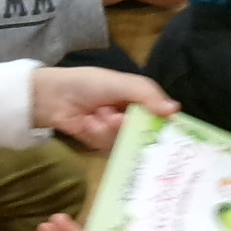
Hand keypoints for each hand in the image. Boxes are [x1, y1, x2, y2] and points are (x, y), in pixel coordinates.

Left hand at [29, 63, 175, 147]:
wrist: (54, 97)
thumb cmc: (90, 84)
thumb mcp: (121, 84)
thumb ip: (147, 96)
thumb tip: (176, 110)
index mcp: (141, 99)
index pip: (162, 115)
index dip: (165, 123)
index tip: (167, 131)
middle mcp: (133, 117)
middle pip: (145, 132)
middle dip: (127, 124)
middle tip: (116, 116)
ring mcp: (117, 132)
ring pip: (126, 140)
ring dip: (109, 128)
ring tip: (97, 115)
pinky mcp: (102, 144)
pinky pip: (109, 147)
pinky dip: (97, 134)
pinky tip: (87, 123)